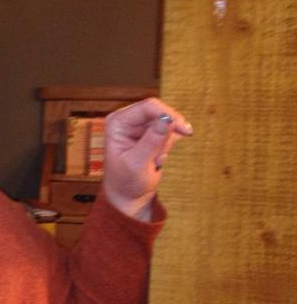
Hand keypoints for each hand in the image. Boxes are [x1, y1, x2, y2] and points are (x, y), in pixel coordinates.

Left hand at [102, 97, 192, 220]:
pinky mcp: (150, 133)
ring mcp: (139, 126)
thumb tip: (167, 120)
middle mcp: (127, 120)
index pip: (147, 107)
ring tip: (153, 162)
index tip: (184, 129)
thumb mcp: (137, 163)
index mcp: (117, 123)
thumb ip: (151, 141)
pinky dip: (167, 146)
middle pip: (160, 112)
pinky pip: (169, 132)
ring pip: (167, 124)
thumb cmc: (126, 182)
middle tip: (163, 156)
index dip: (168, 115)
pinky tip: (156, 160)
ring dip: (165, 144)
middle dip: (167, 134)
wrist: (128, 196)